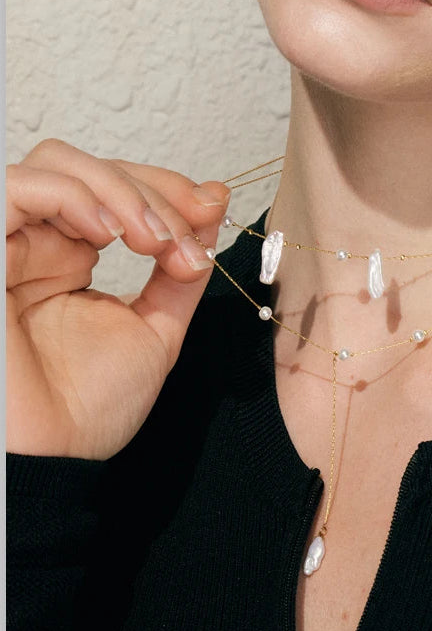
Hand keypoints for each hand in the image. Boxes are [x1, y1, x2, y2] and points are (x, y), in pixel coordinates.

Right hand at [6, 139, 230, 459]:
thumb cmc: (87, 412)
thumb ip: (180, 269)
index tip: (210, 211)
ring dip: (118, 189)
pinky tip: (107, 230)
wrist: (50, 466)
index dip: (166, 187)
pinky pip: (14, 189)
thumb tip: (214, 203)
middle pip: (87, 165)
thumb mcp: (156, 327)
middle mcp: (34, 243)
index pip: (113, 186)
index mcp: (68, 256)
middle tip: (182, 236)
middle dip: (150, 188)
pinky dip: (70, 194)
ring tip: (150, 239)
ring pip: (54, 164)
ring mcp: (7, 246)